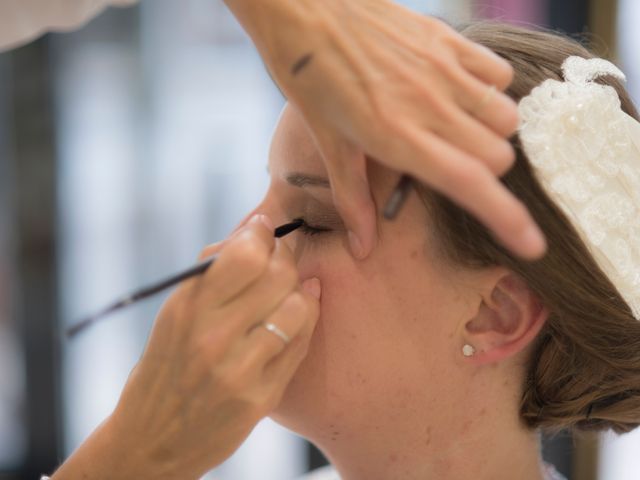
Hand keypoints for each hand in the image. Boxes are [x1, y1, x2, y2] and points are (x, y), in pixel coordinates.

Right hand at [53, 215, 319, 478]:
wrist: (154, 438)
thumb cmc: (167, 363)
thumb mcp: (175, 311)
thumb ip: (212, 269)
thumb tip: (256, 231)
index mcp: (187, 309)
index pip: (245, 255)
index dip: (263, 234)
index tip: (264, 232)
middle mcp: (212, 338)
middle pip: (278, 275)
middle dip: (285, 259)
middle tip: (279, 262)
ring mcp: (239, 370)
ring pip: (298, 306)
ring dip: (298, 293)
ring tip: (286, 294)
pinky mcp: (261, 397)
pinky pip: (301, 344)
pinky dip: (304, 322)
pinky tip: (294, 318)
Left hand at [225, 0, 545, 260]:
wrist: (306, 9)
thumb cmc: (310, 77)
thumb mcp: (328, 143)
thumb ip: (351, 199)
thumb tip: (363, 249)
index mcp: (399, 138)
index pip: (471, 185)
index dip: (507, 220)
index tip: (533, 246)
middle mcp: (431, 107)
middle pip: (498, 158)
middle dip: (484, 172)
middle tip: (452, 166)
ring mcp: (444, 70)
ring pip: (506, 118)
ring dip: (491, 134)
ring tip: (455, 129)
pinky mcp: (449, 41)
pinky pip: (499, 74)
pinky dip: (490, 91)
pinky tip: (457, 92)